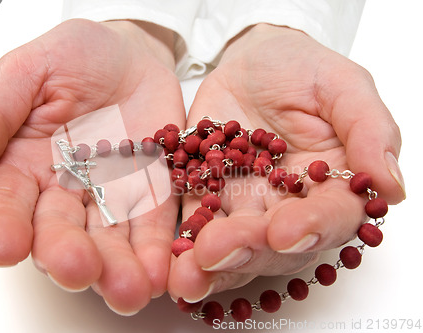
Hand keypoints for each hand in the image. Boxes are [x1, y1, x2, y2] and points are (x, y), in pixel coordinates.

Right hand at [0, 19, 184, 314]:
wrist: (131, 55)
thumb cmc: (74, 57)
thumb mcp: (28, 71)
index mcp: (22, 166)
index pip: (4, 205)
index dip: (1, 227)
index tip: (2, 246)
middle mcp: (63, 192)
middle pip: (59, 233)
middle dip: (67, 254)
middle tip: (76, 268)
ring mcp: (110, 197)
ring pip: (109, 241)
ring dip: (117, 268)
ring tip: (127, 290)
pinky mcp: (151, 195)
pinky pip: (154, 227)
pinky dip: (156, 251)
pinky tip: (159, 272)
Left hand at [169, 24, 404, 301]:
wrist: (251, 63)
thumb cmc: (303, 70)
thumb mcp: (342, 85)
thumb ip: (369, 129)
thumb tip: (391, 186)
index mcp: (332, 187)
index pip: (331, 219)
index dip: (311, 229)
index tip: (286, 231)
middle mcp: (289, 207)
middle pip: (276, 247)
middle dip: (247, 252)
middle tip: (217, 252)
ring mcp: (245, 207)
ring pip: (233, 247)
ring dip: (210, 264)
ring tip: (187, 273)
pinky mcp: (206, 199)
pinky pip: (194, 226)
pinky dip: (183, 245)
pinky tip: (169, 258)